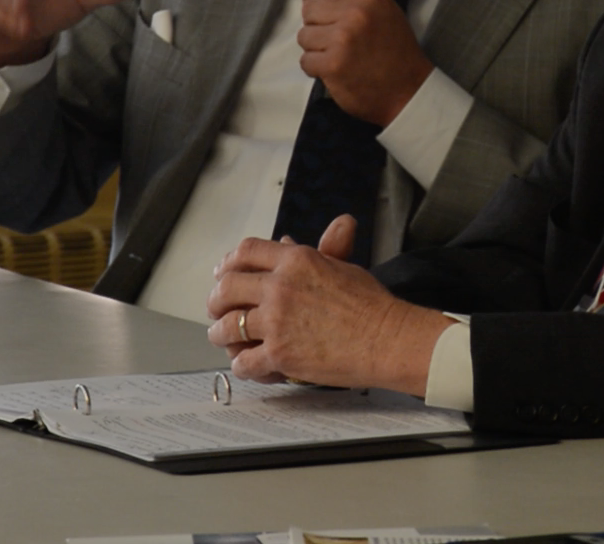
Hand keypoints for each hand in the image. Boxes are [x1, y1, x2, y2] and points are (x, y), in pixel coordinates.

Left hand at [206, 215, 449, 393]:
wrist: (387, 339)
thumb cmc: (371, 304)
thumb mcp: (341, 267)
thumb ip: (310, 254)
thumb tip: (288, 240)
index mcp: (296, 260)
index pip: (246, 252)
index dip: (229, 263)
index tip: (223, 274)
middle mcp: (280, 287)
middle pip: (227, 288)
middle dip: (216, 300)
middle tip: (217, 309)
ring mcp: (276, 321)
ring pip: (227, 327)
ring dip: (221, 334)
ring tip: (224, 338)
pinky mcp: (279, 354)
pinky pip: (244, 361)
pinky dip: (242, 365)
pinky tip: (248, 364)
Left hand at [295, 0, 432, 124]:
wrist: (409, 92)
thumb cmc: (396, 51)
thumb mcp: (384, 10)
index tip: (317, 2)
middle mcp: (356, 12)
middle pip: (309, 8)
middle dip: (317, 24)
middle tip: (336, 38)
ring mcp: (342, 39)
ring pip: (304, 35)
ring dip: (315, 48)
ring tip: (338, 55)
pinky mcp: (333, 65)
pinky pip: (305, 60)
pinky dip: (316, 68)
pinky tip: (336, 70)